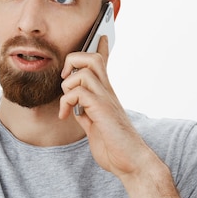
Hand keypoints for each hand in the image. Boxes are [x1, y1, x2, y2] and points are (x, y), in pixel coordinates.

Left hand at [59, 37, 153, 177]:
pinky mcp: (102, 109)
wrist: (131, 163)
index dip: (101, 47)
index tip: (101, 35)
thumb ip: (86, 115)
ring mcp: (106, 99)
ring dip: (67, 85)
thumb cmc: (115, 147)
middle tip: (65, 81)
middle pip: (92, 57)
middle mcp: (107, 92)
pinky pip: (78, 92)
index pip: (104, 64)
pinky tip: (65, 116)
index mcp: (106, 94)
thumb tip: (75, 109)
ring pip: (84, 70)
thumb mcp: (95, 127)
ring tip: (66, 104)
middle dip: (72, 61)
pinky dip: (65, 102)